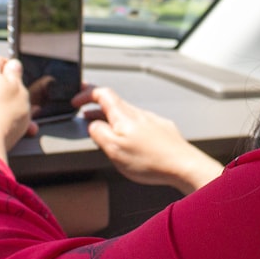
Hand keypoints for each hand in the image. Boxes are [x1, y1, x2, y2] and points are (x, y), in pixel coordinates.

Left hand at [0, 55, 37, 166]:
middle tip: (22, 104)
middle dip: (9, 94)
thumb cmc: (1, 118)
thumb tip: (12, 65)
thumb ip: (15, 74)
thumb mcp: (20, 90)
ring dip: (4, 111)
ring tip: (21, 124)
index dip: (10, 67)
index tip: (18, 76)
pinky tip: (7, 132)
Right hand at [75, 87, 223, 193]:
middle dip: (95, 106)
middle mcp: (138, 113)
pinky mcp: (161, 129)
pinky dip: (126, 126)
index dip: (86, 94)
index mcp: (123, 115)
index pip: (101, 93)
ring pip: (126, 113)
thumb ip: (99, 133)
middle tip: (83, 111)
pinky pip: (139, 122)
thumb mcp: (114, 149)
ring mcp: (151, 120)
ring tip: (101, 125)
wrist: (183, 165)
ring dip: (110, 117)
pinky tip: (128, 137)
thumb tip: (92, 124)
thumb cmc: (151, 160)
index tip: (75, 101)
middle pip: (113, 102)